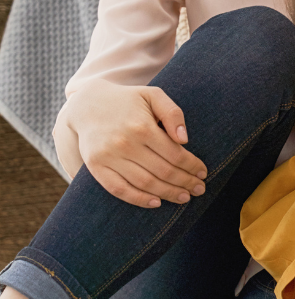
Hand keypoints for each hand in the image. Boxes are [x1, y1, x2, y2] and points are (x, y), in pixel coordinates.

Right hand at [54, 79, 205, 207]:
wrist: (87, 104)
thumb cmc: (128, 100)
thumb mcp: (154, 96)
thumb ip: (173, 113)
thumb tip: (184, 140)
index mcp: (142, 127)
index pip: (175, 154)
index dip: (192, 166)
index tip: (203, 173)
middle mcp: (125, 144)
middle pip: (162, 171)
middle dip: (185, 183)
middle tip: (200, 189)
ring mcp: (108, 157)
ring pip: (144, 183)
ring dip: (168, 193)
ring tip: (184, 198)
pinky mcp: (95, 167)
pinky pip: (118, 189)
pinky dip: (138, 199)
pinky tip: (156, 202)